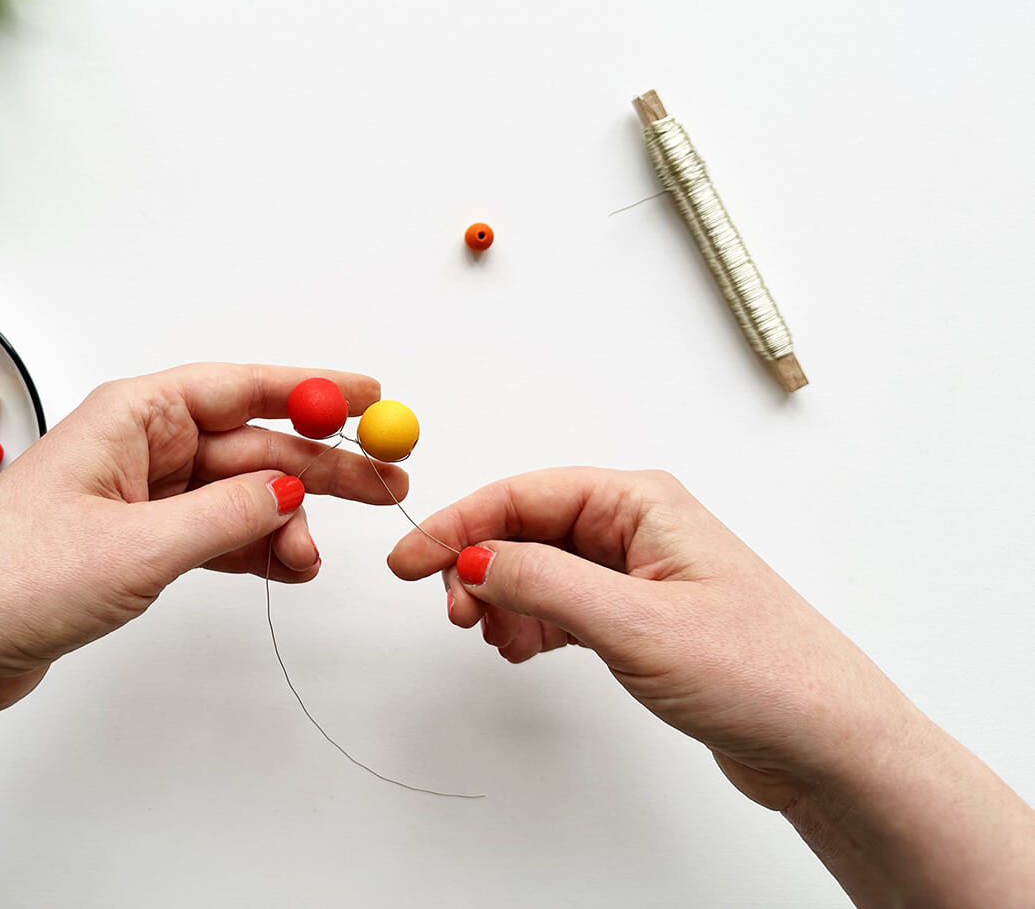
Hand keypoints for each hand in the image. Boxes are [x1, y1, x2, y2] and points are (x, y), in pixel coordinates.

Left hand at [0, 364, 405, 743]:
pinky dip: (249, 548)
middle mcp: (135, 446)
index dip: (309, 389)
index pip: (238, 387)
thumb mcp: (135, 548)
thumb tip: (290, 490)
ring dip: (281, 521)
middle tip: (384, 481)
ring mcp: (134, 497)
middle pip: (247, 442)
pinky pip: (210, 533)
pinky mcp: (129, 544)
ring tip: (313, 559)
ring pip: (233, 493)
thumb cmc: (9, 580)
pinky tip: (284, 566)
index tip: (369, 396)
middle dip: (315, 464)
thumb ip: (225, 518)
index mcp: (130, 417)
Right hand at [386, 468, 911, 810]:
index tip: (410, 560)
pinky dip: (532, 624)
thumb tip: (475, 559)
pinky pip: (563, 604)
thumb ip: (544, 583)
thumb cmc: (764, 673)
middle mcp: (638, 528)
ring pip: (540, 569)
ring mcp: (639, 573)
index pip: (524, 495)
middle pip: (527, 527)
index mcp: (641, 503)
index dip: (459, 525)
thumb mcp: (635, 624)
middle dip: (480, 568)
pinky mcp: (642, 617)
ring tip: (499, 641)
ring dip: (505, 600)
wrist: (827, 743)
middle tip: (457, 615)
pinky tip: (526, 649)